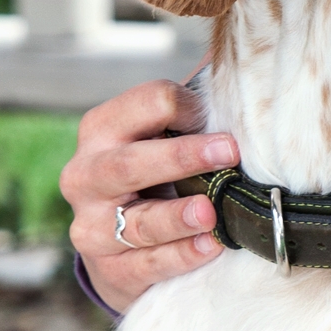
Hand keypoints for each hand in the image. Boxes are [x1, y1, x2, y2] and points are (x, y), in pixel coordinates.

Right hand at [63, 79, 238, 314]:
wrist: (119, 248)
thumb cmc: (154, 177)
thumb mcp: (162, 138)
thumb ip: (195, 107)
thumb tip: (244, 60)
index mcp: (102, 130)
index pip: (145, 104)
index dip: (185, 105)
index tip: (219, 114)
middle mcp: (86, 175)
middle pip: (129, 163)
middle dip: (181, 156)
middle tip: (229, 152)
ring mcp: (93, 226)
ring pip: (135, 222)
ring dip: (175, 216)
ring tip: (211, 212)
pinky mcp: (110, 270)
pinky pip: (146, 264)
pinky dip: (180, 256)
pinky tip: (209, 246)